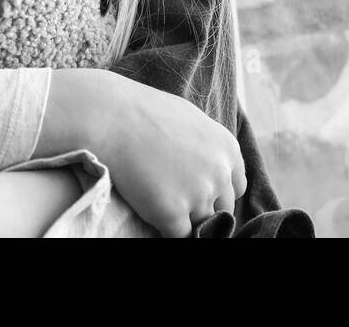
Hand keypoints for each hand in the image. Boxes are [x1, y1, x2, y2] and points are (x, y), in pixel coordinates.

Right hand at [48, 70, 245, 237]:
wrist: (112, 118)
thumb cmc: (145, 113)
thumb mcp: (191, 121)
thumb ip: (208, 148)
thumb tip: (210, 169)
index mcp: (227, 149)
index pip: (236, 188)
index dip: (217, 194)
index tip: (200, 195)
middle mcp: (220, 173)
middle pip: (222, 209)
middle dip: (203, 209)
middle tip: (178, 202)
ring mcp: (198, 195)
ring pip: (201, 225)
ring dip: (185, 221)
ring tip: (164, 208)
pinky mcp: (173, 213)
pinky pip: (179, 236)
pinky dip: (167, 231)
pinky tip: (154, 217)